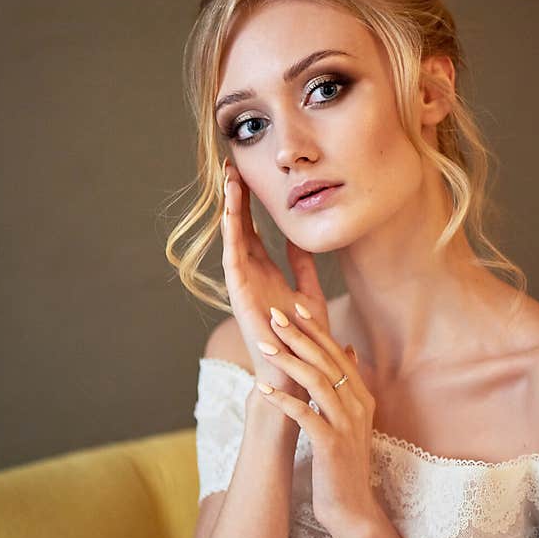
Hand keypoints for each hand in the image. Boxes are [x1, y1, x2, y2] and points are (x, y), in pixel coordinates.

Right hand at [219, 158, 329, 400]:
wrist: (296, 371)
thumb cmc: (303, 340)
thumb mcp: (308, 293)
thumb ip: (303, 268)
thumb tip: (302, 241)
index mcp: (265, 273)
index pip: (255, 231)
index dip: (251, 204)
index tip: (248, 176)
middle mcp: (251, 275)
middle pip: (240, 228)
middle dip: (235, 198)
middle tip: (231, 166)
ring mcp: (243, 283)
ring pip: (234, 237)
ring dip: (230, 209)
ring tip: (229, 179)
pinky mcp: (240, 293)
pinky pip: (233, 257)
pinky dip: (231, 234)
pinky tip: (230, 211)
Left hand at [253, 302, 380, 532]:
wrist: (352, 506)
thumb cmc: (343, 461)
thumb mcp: (351, 418)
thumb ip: (349, 384)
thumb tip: (346, 348)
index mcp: (361, 396)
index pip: (337, 353)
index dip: (316, 329)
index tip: (295, 307)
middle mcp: (357, 405)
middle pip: (326, 361)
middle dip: (298, 336)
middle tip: (273, 316)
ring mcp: (346, 425)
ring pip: (316, 382)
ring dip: (287, 361)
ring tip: (262, 345)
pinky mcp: (331, 444)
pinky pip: (306, 415)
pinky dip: (284, 400)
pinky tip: (263, 390)